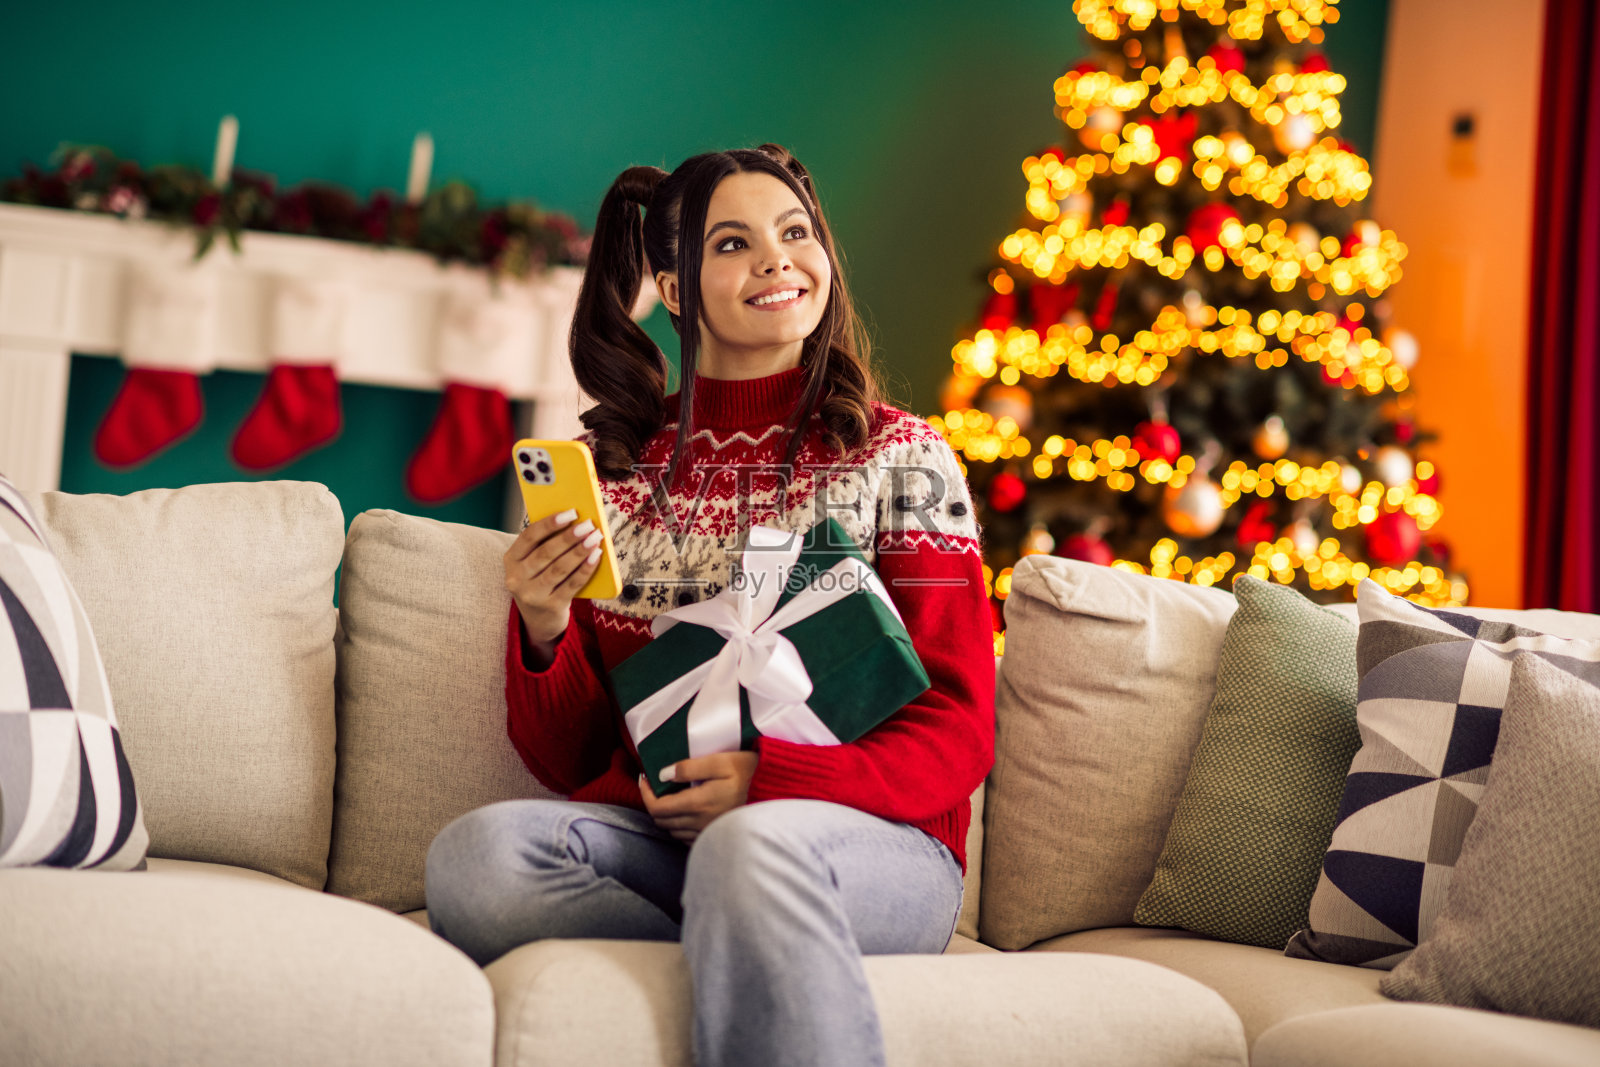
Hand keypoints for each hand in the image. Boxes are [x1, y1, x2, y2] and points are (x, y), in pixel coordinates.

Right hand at [504, 509, 603, 661]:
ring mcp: (532, 594)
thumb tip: (575, 522)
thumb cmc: (540, 580)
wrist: (538, 620)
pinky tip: (596, 557)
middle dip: (569, 537)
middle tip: (588, 525)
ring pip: (560, 568)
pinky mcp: (550, 606)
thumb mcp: (533, 564)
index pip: (529, 536)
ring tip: (595, 538)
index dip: (550, 523)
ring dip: (580, 551)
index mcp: (511, 559)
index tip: (571, 513)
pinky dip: (585, 569)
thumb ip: (545, 544)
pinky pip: (571, 584)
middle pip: (546, 552)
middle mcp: (517, 577)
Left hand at [637, 751, 758, 843]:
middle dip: (653, 803)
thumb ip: (689, 768)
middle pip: (662, 821)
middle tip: (655, 785)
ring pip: (673, 831)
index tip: (644, 777)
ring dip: (666, 815)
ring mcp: (708, 833)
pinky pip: (687, 839)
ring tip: (670, 797)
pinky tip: (686, 812)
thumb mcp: (721, 761)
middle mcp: (700, 822)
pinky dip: (679, 827)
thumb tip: (663, 775)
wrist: (777, 792)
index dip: (645, 793)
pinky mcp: (716, 836)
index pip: (657, 808)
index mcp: (697, 803)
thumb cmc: (750, 772)